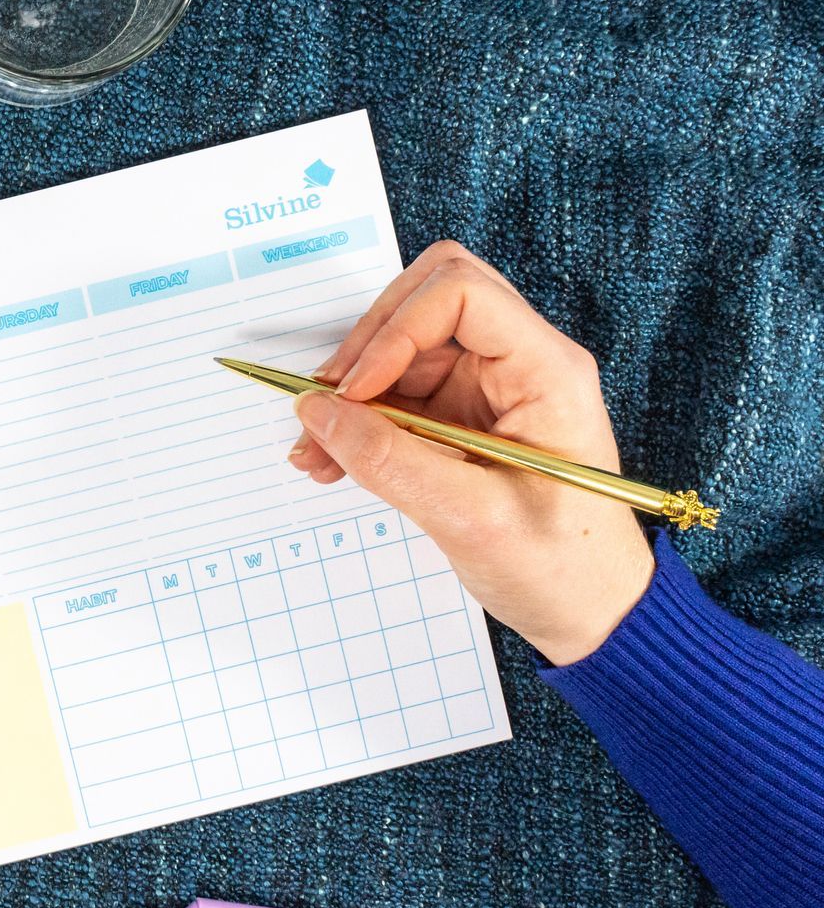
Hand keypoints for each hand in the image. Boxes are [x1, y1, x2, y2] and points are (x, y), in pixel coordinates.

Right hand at [287, 242, 653, 665]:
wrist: (591, 612)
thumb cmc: (563, 568)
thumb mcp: (471, 518)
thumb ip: (389, 461)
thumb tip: (318, 413)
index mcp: (547, 371)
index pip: (461, 294)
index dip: (396, 330)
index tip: (356, 392)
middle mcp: (519, 364)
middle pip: (427, 300)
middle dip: (366, 345)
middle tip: (328, 403)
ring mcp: (488, 387)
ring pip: (400, 348)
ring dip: (351, 390)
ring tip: (317, 447)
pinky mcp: (462, 416)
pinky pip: (396, 393)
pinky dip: (357, 419)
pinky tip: (332, 457)